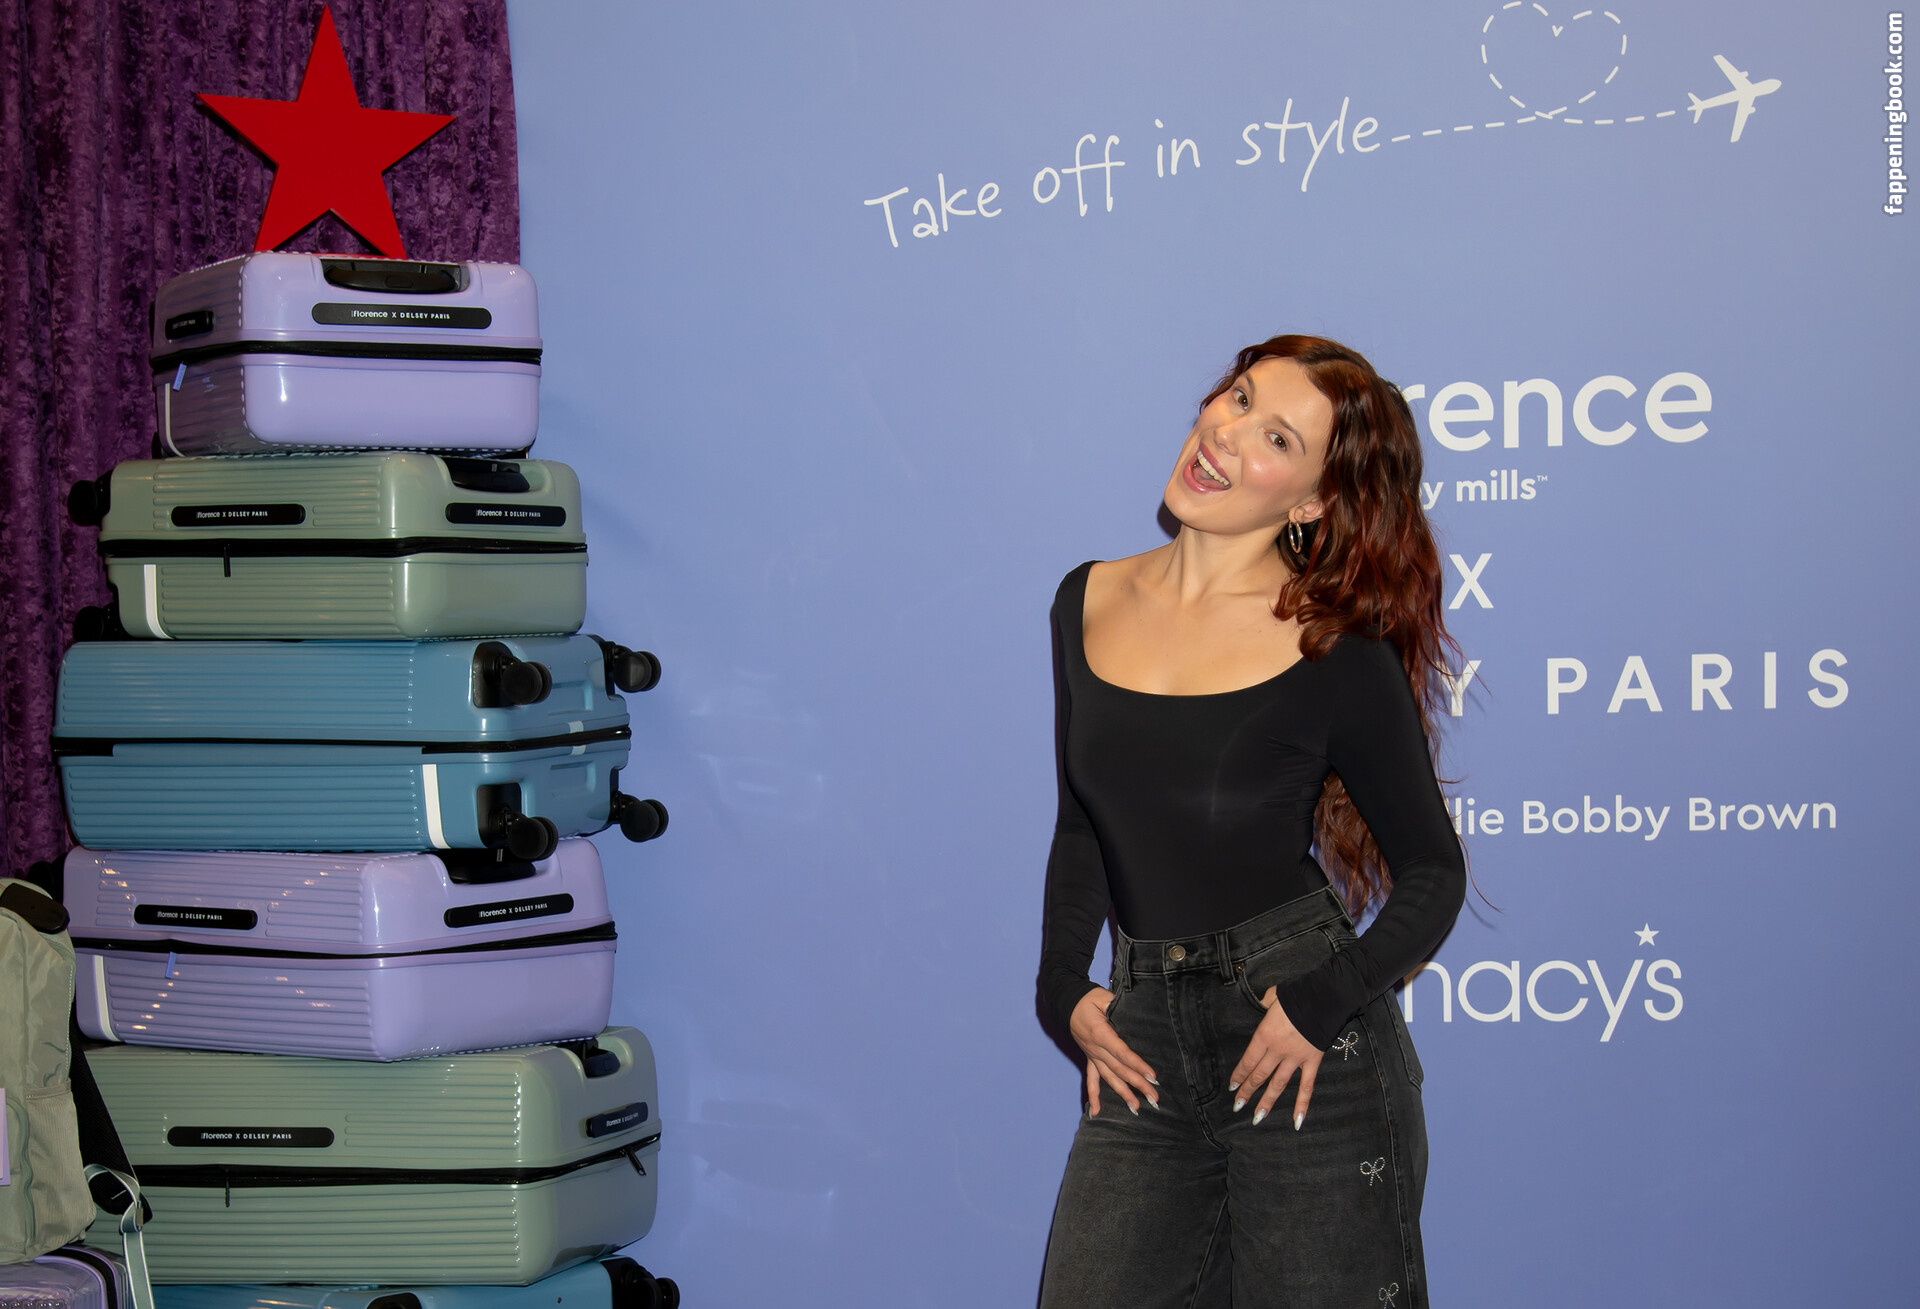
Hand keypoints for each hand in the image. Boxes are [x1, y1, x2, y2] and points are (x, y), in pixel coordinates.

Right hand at [1069, 987, 1158, 1115]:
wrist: (1067, 1002)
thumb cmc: (1089, 999)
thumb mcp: (1104, 998)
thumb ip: (1118, 1007)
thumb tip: (1135, 1016)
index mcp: (1100, 1033)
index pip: (1122, 1053)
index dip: (1137, 1065)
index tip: (1152, 1076)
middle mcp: (1095, 1049)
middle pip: (1119, 1070)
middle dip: (1138, 1085)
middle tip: (1154, 1098)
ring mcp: (1092, 1056)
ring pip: (1109, 1078)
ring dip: (1123, 1094)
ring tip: (1137, 1108)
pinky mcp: (1089, 1058)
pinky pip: (1091, 1080)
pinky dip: (1093, 1097)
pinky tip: (1096, 1112)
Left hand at [1228, 987, 1321, 1128]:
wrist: (1324, 997)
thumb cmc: (1296, 995)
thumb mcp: (1273, 996)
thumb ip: (1264, 1004)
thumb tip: (1261, 1004)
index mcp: (1264, 1035)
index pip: (1248, 1061)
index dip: (1239, 1076)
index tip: (1232, 1087)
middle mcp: (1277, 1051)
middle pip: (1259, 1075)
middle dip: (1247, 1092)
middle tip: (1238, 1106)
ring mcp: (1295, 1058)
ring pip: (1278, 1085)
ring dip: (1267, 1102)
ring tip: (1257, 1118)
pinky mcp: (1312, 1061)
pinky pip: (1307, 1087)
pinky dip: (1302, 1104)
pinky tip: (1296, 1121)